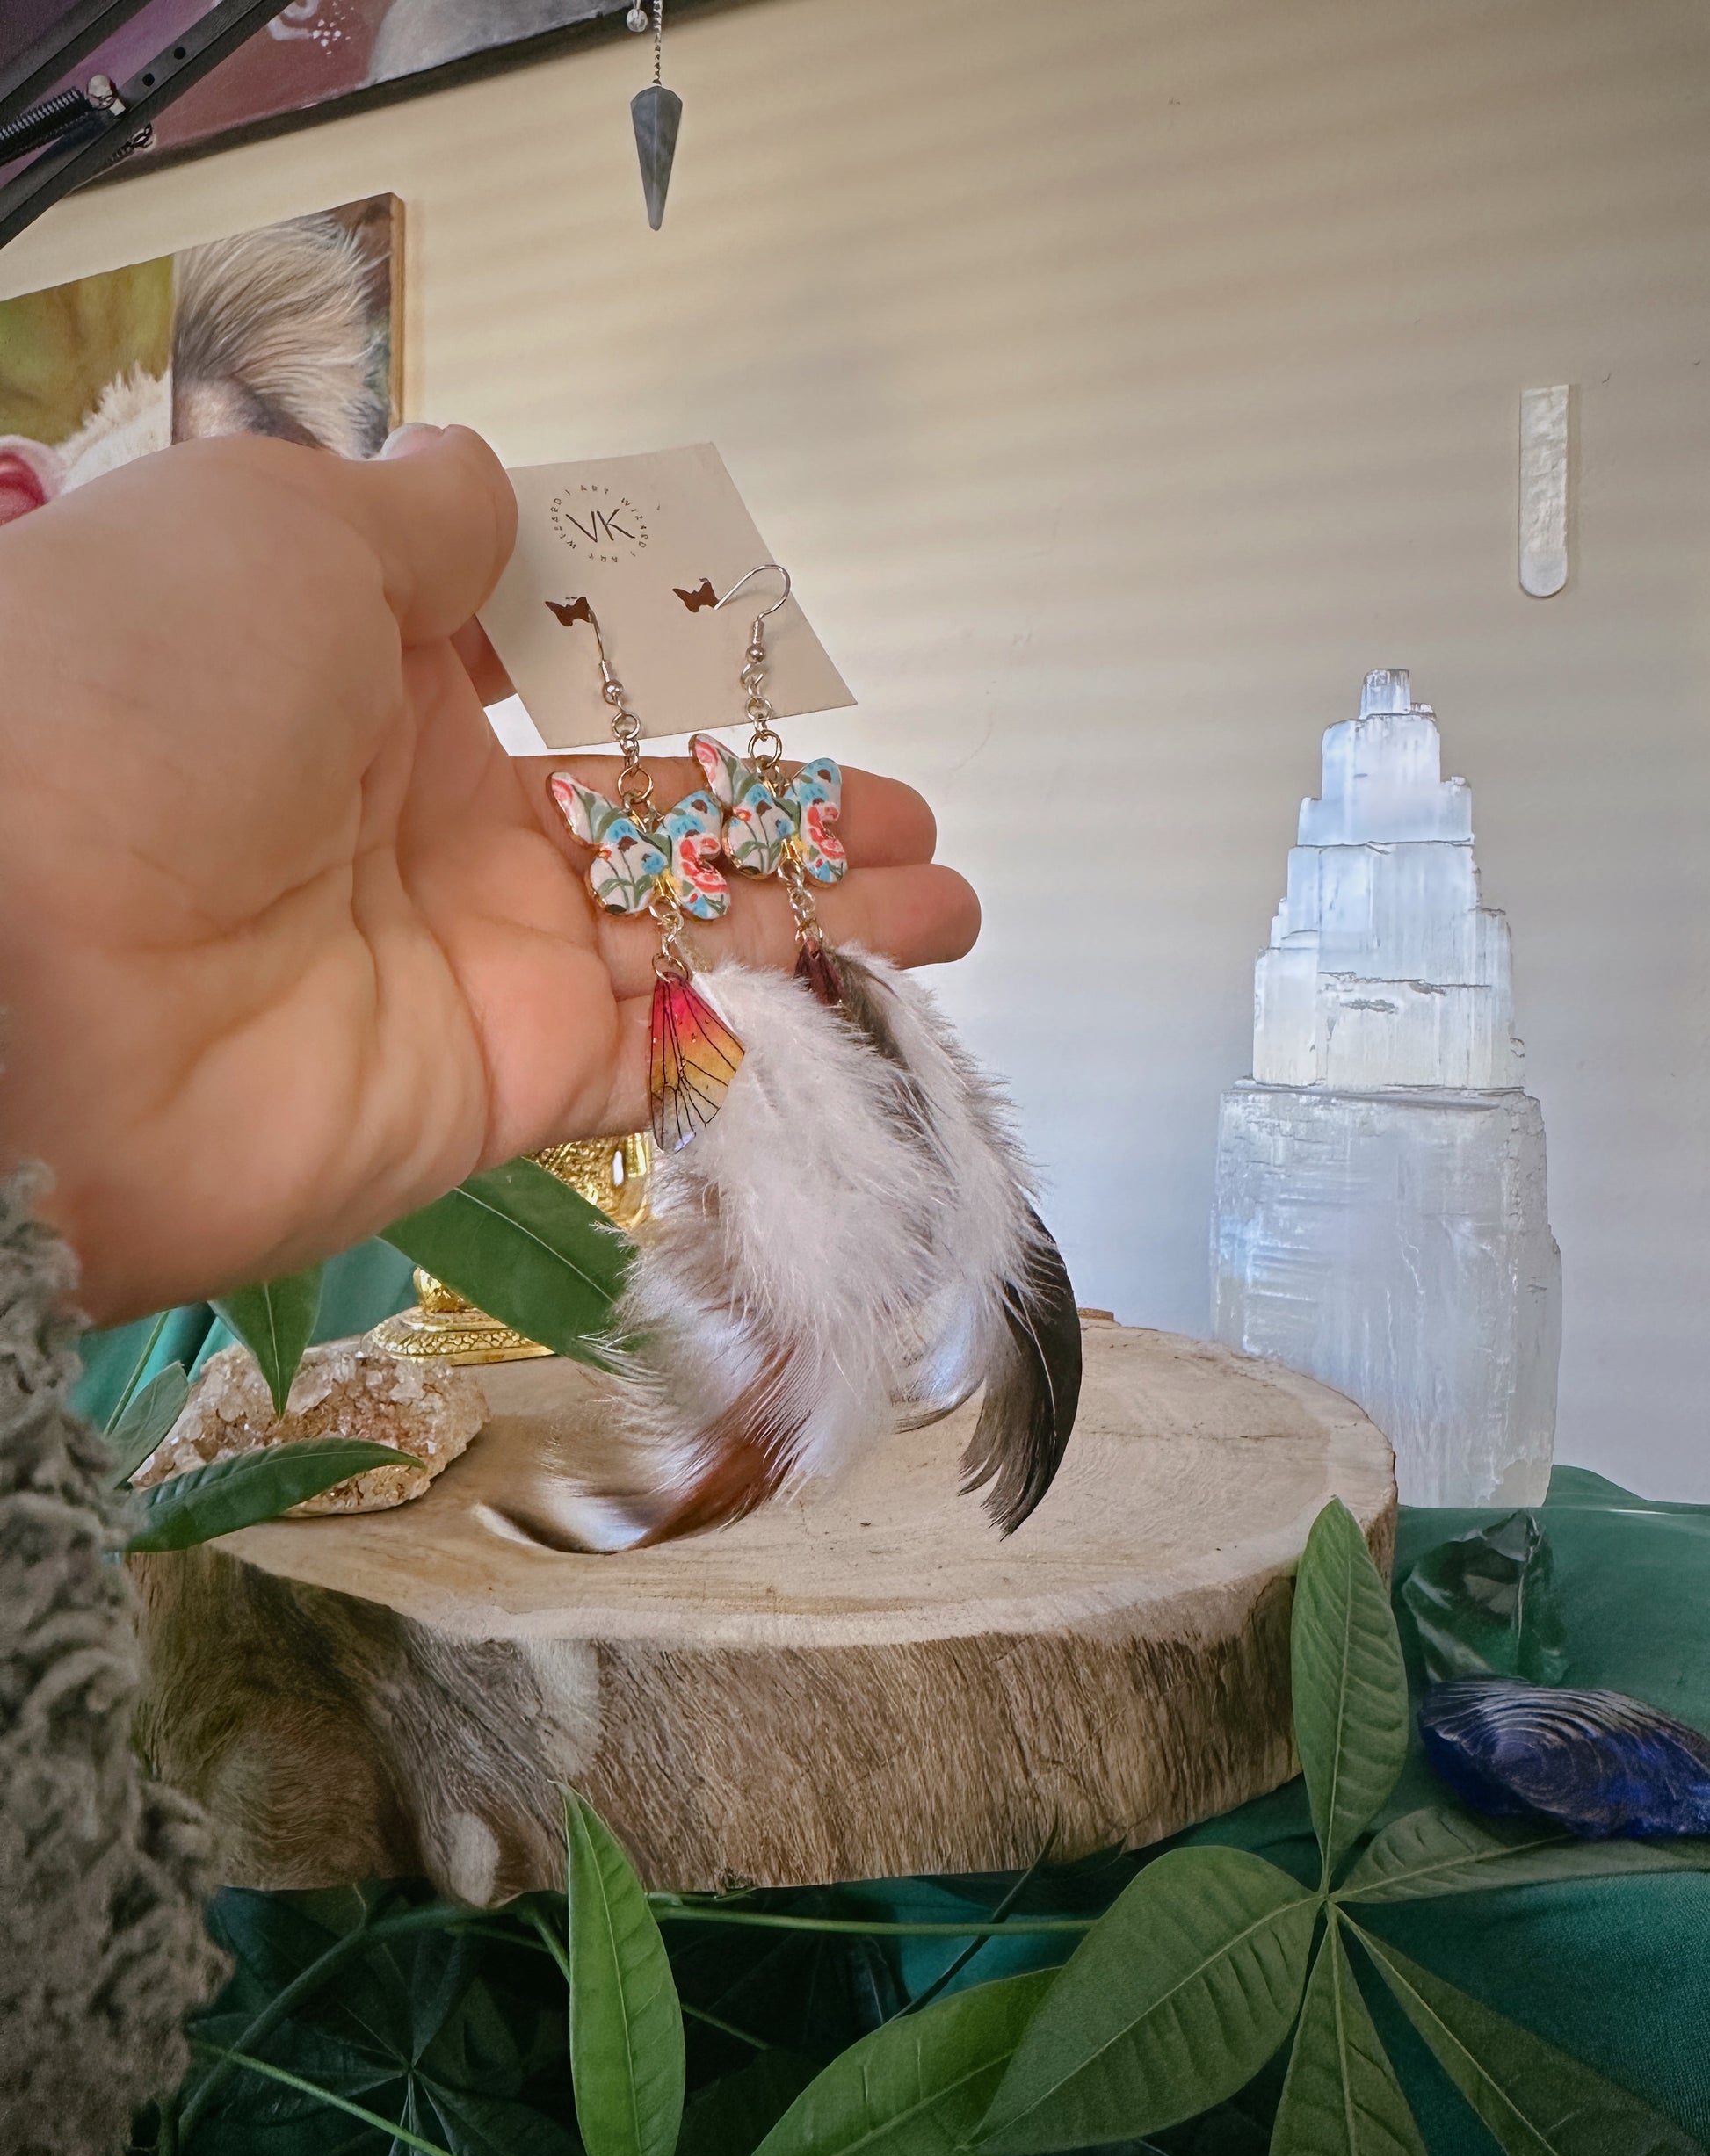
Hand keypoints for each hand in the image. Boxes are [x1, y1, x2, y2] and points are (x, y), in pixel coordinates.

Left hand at [0, 428, 977, 1320]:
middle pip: (645, 812)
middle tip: (906, 821)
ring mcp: (472, 962)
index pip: (552, 664)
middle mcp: (426, 821)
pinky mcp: (501, 1089)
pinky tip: (868, 998)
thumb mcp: (272, 534)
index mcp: (364, 672)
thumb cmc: (142, 702)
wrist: (30, 975)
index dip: (669, 658)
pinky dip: (763, 1031)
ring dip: (817, 921)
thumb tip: (480, 483)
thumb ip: (406, 522)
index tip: (768, 650)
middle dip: (786, 813)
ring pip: (678, 935)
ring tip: (943, 906)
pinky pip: (657, 1054)